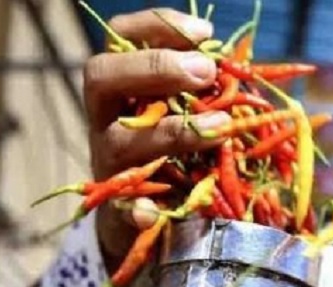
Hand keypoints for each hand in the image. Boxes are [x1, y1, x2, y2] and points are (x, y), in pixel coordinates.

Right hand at [83, 8, 230, 273]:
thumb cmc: (166, 148)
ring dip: (173, 132)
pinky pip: (124, 208)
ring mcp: (107, 162)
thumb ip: (195, 85)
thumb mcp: (176, 109)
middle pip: (102, 76)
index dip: (157, 26)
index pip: (120, 36)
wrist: (135, 215)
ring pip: (122, 140)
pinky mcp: (117, 207)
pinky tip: (156, 212)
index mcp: (118, 84)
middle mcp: (103, 117)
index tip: (205, 33)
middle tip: (206, 72)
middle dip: (156, 67)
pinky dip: (140, 210)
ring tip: (221, 126)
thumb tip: (230, 65)